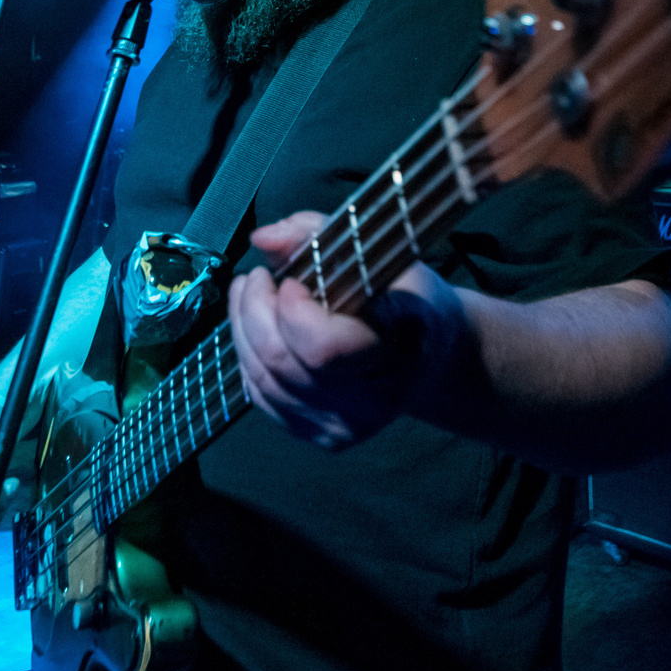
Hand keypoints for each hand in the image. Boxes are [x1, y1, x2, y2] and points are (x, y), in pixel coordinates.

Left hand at [227, 211, 474, 449]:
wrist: (428, 352)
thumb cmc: (403, 294)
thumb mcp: (376, 249)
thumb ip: (315, 234)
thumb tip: (263, 239)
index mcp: (400, 349)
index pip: (324, 348)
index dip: (293, 311)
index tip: (290, 279)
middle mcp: (376, 400)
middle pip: (281, 362)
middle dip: (253, 310)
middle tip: (256, 278)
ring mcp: (348, 425)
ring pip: (264, 381)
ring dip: (243, 330)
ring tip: (249, 294)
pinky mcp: (324, 436)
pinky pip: (264, 399)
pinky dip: (249, 359)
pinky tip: (256, 330)